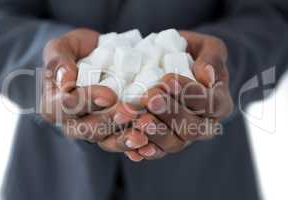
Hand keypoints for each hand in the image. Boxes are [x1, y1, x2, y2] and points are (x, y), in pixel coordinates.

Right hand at [41, 29, 147, 156]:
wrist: (96, 58)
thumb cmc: (75, 52)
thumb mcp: (61, 47)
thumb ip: (57, 60)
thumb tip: (64, 81)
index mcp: (53, 103)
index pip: (65, 106)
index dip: (87, 101)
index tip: (109, 95)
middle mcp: (71, 122)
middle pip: (87, 128)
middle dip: (111, 120)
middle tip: (132, 111)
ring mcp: (91, 129)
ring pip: (105, 140)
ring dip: (124, 138)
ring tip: (142, 134)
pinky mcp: (109, 133)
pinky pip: (119, 143)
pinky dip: (132, 144)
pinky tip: (146, 142)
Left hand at [125, 31, 232, 159]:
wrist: (176, 64)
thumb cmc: (194, 55)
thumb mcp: (208, 47)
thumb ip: (212, 58)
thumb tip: (208, 76)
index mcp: (219, 102)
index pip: (211, 104)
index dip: (191, 94)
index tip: (168, 79)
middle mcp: (204, 124)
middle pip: (192, 128)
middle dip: (170, 113)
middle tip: (150, 98)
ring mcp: (184, 135)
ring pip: (174, 142)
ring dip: (156, 132)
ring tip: (139, 120)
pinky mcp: (165, 141)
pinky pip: (158, 151)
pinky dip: (145, 150)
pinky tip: (133, 147)